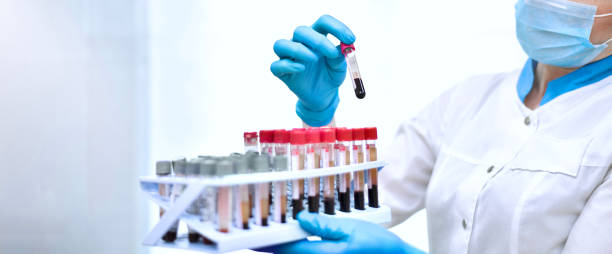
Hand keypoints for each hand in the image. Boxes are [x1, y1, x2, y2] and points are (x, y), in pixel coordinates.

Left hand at [256, 211, 426, 253]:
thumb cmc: (378, 246)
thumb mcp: (352, 229)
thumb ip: (324, 225)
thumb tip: (301, 219)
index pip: (285, 249)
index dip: (265, 241)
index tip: (251, 234)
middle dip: (270, 247)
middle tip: (255, 234)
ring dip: (282, 250)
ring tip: (270, 238)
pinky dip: (296, 252)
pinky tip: (294, 244)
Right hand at [270, 15, 354, 126]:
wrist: (323, 96)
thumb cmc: (330, 76)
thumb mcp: (339, 67)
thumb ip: (340, 57)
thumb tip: (342, 49)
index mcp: (316, 37)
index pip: (323, 22)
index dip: (337, 27)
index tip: (351, 39)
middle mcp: (300, 43)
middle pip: (301, 31)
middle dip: (318, 40)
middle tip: (333, 53)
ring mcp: (288, 57)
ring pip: (281, 45)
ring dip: (298, 50)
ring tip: (314, 59)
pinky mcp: (281, 72)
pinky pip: (276, 66)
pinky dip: (288, 66)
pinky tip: (302, 69)